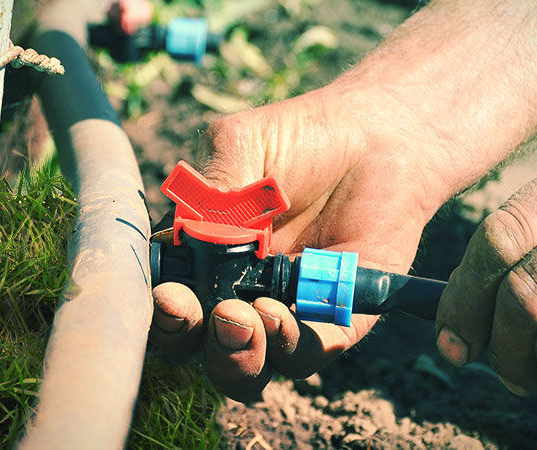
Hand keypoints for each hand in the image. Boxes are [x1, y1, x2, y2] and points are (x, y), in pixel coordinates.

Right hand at [149, 84, 456, 400]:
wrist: (377, 135)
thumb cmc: (301, 138)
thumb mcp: (239, 147)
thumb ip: (210, 192)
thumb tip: (189, 244)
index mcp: (201, 257)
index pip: (164, 300)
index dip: (159, 309)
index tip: (167, 295)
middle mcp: (235, 293)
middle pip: (197, 345)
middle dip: (191, 340)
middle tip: (206, 312)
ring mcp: (284, 312)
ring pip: (245, 367)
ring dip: (235, 355)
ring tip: (243, 318)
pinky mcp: (333, 321)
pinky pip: (304, 354)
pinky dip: (286, 345)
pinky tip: (280, 313)